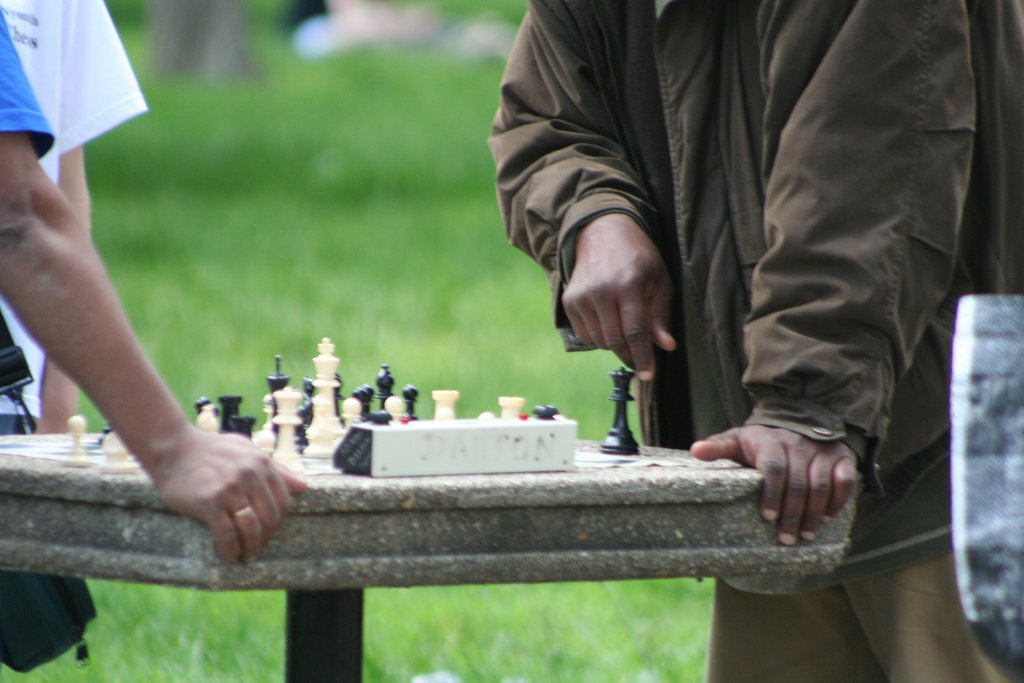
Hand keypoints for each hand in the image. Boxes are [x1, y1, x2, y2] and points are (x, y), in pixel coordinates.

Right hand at [146, 427, 307, 561]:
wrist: (173, 448)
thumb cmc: (211, 450)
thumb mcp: (247, 451)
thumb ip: (275, 469)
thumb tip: (303, 487)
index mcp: (261, 463)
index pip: (283, 501)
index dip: (278, 522)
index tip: (269, 532)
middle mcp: (249, 475)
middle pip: (270, 517)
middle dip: (266, 538)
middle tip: (256, 547)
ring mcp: (229, 489)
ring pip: (251, 528)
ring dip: (250, 547)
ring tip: (245, 555)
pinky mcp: (209, 502)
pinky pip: (226, 534)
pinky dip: (230, 549)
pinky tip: (227, 555)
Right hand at [562, 214, 675, 380]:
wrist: (601, 232)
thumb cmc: (638, 256)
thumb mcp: (659, 279)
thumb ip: (661, 314)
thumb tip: (666, 346)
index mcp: (628, 285)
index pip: (635, 331)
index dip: (643, 356)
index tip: (648, 374)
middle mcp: (601, 291)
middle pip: (615, 340)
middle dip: (630, 357)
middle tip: (640, 362)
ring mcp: (581, 296)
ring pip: (599, 341)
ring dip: (615, 346)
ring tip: (627, 334)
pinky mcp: (569, 300)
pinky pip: (585, 334)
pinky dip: (599, 338)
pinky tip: (610, 324)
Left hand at [690, 425, 856, 545]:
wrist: (798, 420)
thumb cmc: (761, 440)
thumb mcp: (737, 439)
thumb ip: (719, 447)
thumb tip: (696, 451)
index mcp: (770, 440)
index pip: (773, 468)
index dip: (771, 493)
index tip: (766, 516)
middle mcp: (798, 443)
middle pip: (798, 482)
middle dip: (792, 513)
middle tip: (786, 539)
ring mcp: (822, 450)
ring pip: (820, 484)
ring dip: (814, 513)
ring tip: (805, 536)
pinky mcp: (841, 456)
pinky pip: (844, 480)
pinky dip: (838, 499)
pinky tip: (828, 517)